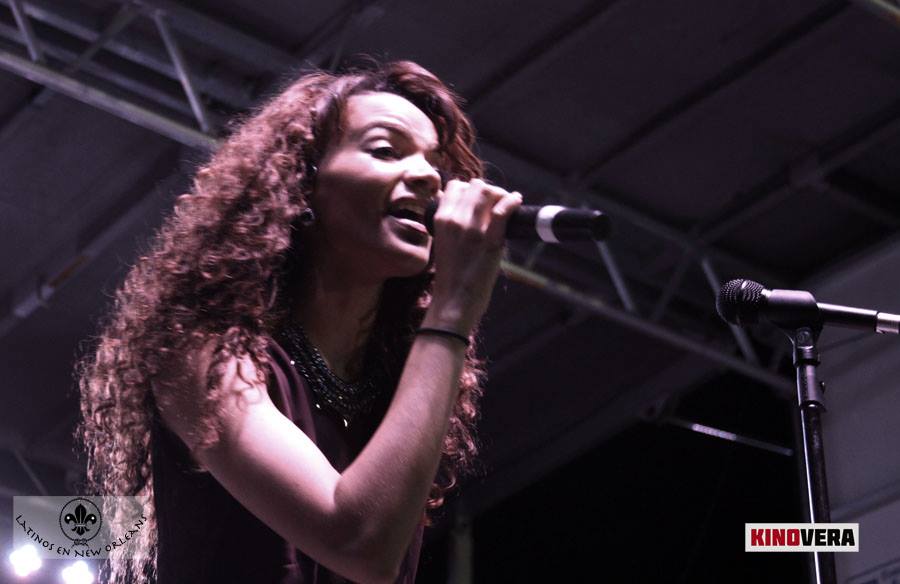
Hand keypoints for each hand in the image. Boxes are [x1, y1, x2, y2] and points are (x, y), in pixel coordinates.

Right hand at [423, 178, 522, 334]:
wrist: (454, 301)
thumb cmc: (450, 277)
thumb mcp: (442, 243)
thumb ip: (450, 225)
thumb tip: (465, 212)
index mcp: (440, 220)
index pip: (455, 186)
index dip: (469, 189)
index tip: (478, 199)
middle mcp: (455, 220)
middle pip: (475, 186)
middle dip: (488, 190)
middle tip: (496, 201)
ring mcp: (473, 230)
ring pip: (489, 192)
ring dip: (501, 193)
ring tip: (507, 201)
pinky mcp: (491, 241)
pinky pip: (503, 210)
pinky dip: (512, 201)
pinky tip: (517, 201)